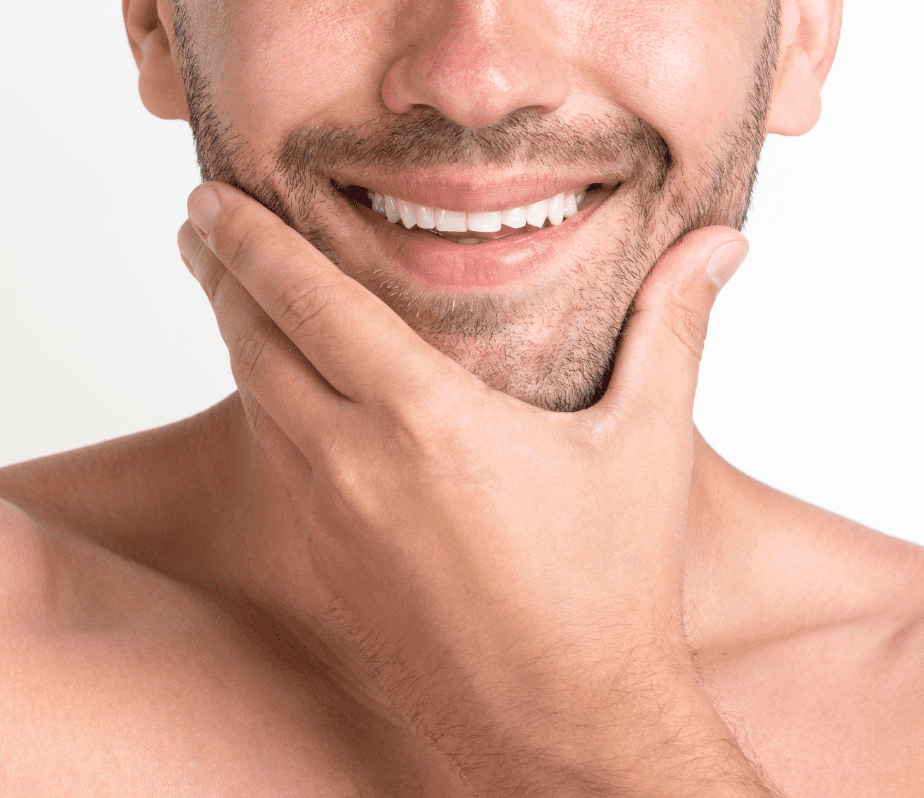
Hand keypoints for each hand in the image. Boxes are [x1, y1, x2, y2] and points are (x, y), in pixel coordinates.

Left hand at [177, 181, 764, 794]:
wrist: (566, 728)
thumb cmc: (611, 591)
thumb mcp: (643, 445)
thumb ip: (670, 327)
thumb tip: (721, 241)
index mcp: (425, 419)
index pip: (307, 299)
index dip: (251, 239)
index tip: (214, 195)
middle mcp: (355, 464)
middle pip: (253, 341)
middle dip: (222, 272)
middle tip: (203, 221)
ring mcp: (329, 520)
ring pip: (253, 402)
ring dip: (233, 336)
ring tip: (225, 286)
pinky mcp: (324, 565)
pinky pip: (274, 462)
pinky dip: (263, 408)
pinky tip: (274, 388)